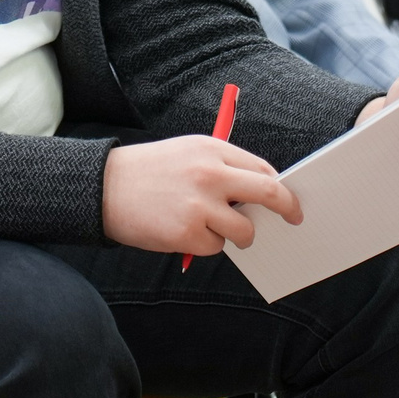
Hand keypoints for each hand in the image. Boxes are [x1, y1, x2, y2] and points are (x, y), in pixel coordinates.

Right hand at [101, 135, 303, 256]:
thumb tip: (260, 194)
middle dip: (287, 208)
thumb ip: (223, 167)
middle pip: (268, 193)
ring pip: (245, 230)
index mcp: (212, 150)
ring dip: (239, 235)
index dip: (280, 187)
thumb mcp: (188, 153)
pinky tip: (183, 231)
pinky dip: (206, 245)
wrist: (104, 187)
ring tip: (213, 228)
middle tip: (294, 219)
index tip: (288, 200)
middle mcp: (210, 174)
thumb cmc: (150, 171)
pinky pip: (216, 247)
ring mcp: (200, 205)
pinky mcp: (188, 233)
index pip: (263, 170)